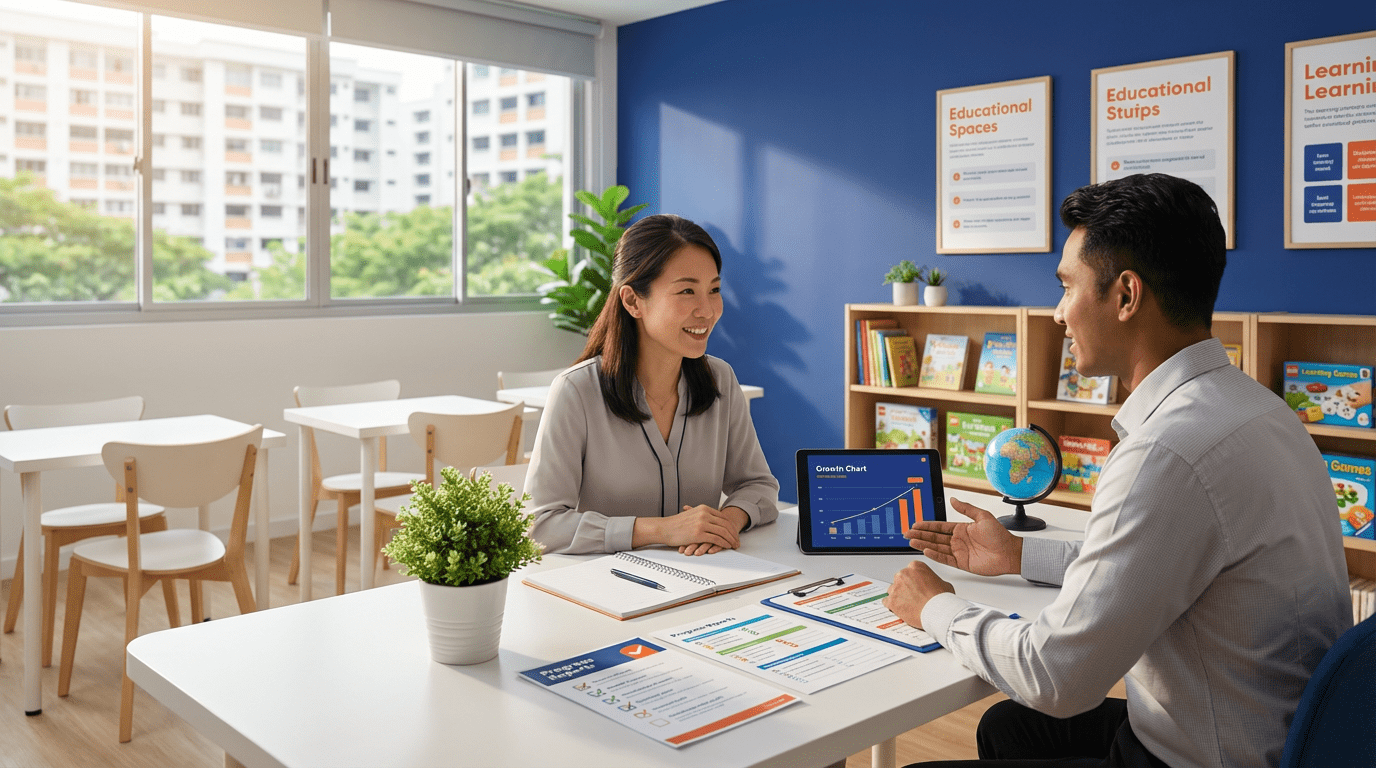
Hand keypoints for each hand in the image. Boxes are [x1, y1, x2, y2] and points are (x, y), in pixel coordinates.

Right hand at [676, 505, 749, 554]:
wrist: (664, 528)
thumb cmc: (676, 524)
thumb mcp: (691, 514)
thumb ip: (703, 515)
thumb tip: (713, 521)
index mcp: (703, 508)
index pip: (723, 517)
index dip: (731, 526)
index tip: (734, 532)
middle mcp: (704, 514)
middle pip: (725, 524)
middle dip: (733, 533)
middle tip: (737, 540)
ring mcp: (702, 524)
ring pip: (723, 532)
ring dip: (730, 540)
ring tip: (734, 545)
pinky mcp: (699, 534)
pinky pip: (716, 539)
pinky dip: (724, 543)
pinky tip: (726, 546)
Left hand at [882, 561, 953, 628]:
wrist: (937, 612)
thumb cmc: (941, 599)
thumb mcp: (944, 583)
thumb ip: (934, 581)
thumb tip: (934, 585)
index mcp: (915, 567)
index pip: (910, 570)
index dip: (913, 579)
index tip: (916, 585)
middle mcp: (903, 574)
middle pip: (899, 579)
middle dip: (905, 587)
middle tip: (913, 596)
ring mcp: (896, 587)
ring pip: (892, 590)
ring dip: (898, 596)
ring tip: (908, 604)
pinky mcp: (891, 600)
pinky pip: (886, 601)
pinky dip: (892, 605)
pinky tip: (899, 608)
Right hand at [905, 498, 1022, 576]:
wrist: (1010, 553)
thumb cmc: (1000, 535)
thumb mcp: (982, 516)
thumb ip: (966, 508)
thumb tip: (953, 499)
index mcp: (961, 529)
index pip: (940, 527)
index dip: (927, 525)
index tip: (916, 524)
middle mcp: (958, 540)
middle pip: (935, 537)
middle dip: (920, 535)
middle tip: (907, 533)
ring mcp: (959, 552)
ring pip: (937, 547)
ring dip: (924, 544)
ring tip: (912, 541)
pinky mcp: (962, 563)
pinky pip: (945, 559)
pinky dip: (935, 555)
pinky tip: (926, 551)